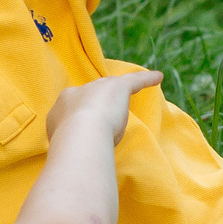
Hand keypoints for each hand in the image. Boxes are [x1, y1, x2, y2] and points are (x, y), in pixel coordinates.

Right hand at [45, 69, 160, 146]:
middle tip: (106, 109)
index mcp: (64, 104)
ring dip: (119, 89)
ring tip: (129, 89)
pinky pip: (135, 81)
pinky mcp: (118, 87)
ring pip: (111, 85)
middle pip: (92, 92)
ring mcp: (99, 88)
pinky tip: (158, 77)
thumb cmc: (71, 145)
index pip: (76, 104)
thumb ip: (75, 139)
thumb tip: (85, 146)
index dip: (82, 114)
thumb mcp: (67, 142)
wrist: (78, 136)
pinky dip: (147, 79)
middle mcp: (79, 92)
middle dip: (98, 99)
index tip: (87, 125)